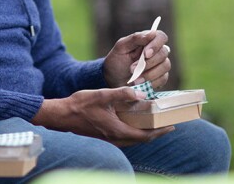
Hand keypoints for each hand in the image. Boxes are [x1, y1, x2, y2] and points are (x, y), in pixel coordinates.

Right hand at [31, 88, 173, 145]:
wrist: (62, 115)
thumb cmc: (80, 105)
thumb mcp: (102, 95)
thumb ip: (122, 94)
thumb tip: (141, 94)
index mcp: (117, 130)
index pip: (145, 135)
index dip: (160, 131)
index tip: (172, 126)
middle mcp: (115, 138)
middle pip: (142, 140)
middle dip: (156, 134)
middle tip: (167, 125)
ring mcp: (109, 138)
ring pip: (133, 140)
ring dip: (145, 134)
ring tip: (154, 125)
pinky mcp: (104, 136)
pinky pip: (125, 138)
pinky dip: (134, 132)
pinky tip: (134, 123)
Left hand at [103, 28, 170, 87]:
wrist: (113, 79)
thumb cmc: (117, 60)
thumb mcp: (121, 47)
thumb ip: (136, 38)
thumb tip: (152, 32)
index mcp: (147, 40)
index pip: (161, 37)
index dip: (156, 45)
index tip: (146, 54)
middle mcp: (157, 51)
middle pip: (164, 53)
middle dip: (148, 63)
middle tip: (132, 69)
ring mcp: (160, 64)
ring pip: (165, 66)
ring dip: (150, 74)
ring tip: (135, 79)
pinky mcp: (161, 76)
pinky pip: (163, 78)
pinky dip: (152, 82)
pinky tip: (141, 83)